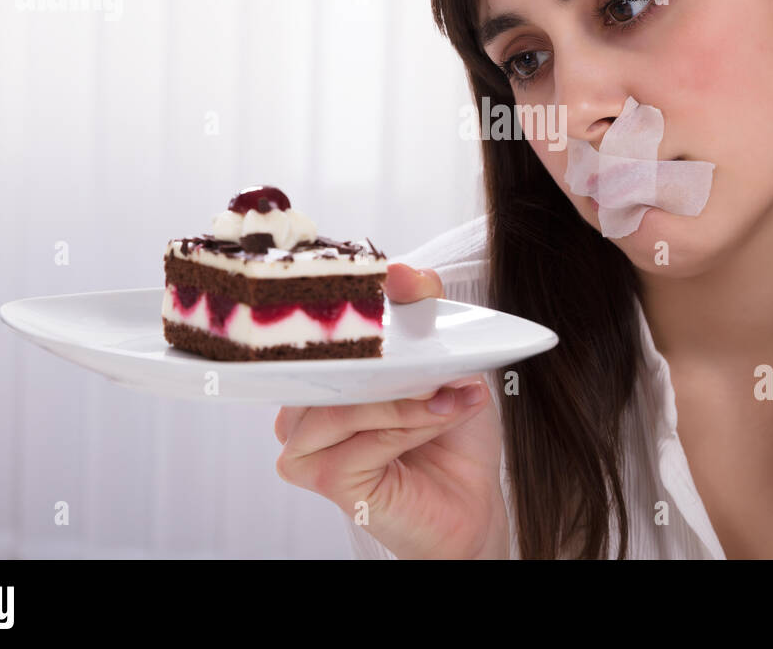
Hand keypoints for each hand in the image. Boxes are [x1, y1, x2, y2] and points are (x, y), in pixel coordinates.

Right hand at [274, 262, 507, 558]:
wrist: (470, 502)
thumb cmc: (449, 435)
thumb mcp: (442, 358)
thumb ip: (420, 308)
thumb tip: (400, 270)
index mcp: (319, 374)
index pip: (321, 326)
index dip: (357, 303)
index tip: (398, 283)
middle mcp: (301, 407)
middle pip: (329, 362)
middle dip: (393, 359)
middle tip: (442, 360)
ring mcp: (306, 443)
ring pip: (346, 400)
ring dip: (408, 399)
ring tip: (451, 398)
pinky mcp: (325, 476)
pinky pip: (363, 438)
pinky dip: (409, 425)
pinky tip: (440, 419)